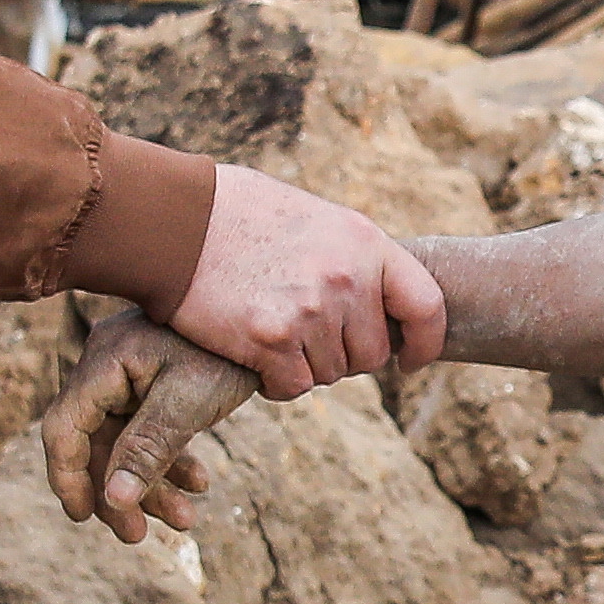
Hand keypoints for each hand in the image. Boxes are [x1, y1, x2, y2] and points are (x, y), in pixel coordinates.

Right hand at [46, 312, 258, 539]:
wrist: (272, 315)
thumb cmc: (227, 350)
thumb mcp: (187, 403)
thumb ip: (147, 449)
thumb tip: (114, 501)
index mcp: (104, 364)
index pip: (65, 428)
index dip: (68, 476)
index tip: (83, 518)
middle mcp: (109, 367)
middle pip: (97, 442)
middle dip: (119, 492)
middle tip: (138, 537)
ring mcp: (133, 373)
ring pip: (128, 441)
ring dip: (152, 483)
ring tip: (185, 521)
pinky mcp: (158, 380)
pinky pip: (152, 428)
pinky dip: (171, 459)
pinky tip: (200, 484)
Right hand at [160, 161, 443, 397]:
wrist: (176, 220)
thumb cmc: (240, 215)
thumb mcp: (315, 220)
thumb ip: (352, 259)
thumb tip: (379, 306)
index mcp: (365, 243)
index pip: (427, 306)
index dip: (425, 342)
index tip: (410, 360)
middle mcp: (346, 279)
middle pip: (371, 353)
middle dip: (344, 354)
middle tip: (304, 332)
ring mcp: (310, 312)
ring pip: (330, 374)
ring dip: (304, 365)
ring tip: (270, 326)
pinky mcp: (271, 341)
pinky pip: (292, 387)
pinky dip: (274, 381)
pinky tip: (253, 351)